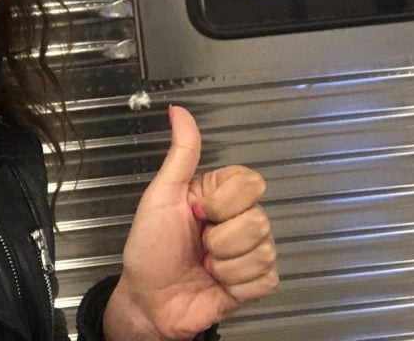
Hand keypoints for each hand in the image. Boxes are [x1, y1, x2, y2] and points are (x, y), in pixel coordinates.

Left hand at [103, 106, 278, 340]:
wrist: (148, 302)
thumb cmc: (149, 249)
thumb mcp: (160, 196)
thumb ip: (180, 153)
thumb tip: (178, 111)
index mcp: (221, 194)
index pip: (251, 183)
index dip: (224, 202)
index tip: (196, 212)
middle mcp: (240, 218)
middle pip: (259, 219)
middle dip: (221, 239)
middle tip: (199, 245)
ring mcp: (250, 251)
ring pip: (262, 250)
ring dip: (225, 265)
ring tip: (205, 266)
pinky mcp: (255, 282)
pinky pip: (266, 277)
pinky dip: (237, 284)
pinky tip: (219, 283)